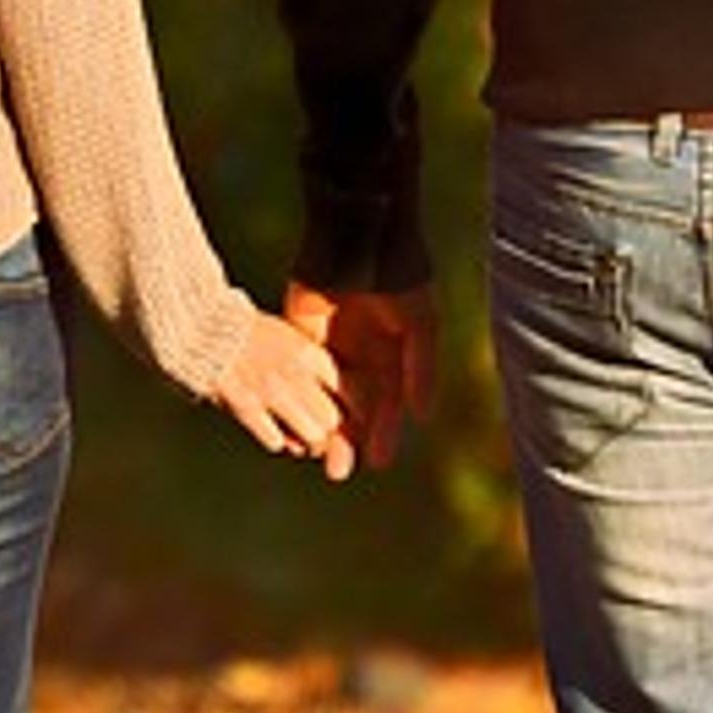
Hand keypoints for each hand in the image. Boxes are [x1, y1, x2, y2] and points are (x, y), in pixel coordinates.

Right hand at [217, 307, 349, 474]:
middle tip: (321, 436)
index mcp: (308, 352)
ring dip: (307, 442)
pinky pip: (275, 440)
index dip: (354, 410)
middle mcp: (295, 372)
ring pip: (312, 435)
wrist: (201, 328)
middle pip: (333, 418)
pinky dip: (276, 440)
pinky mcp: (246, 406)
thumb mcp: (288, 338)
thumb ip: (312, 367)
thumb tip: (330, 404)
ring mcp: (271, 391)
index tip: (348, 420)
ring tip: (299, 439)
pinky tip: (271, 431)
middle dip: (330, 432)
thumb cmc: (245, 335)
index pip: (348, 389)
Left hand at [283, 279, 440, 481]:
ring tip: (315, 458)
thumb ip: (420, 370)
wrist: (356, 239)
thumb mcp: (419, 324)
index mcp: (394, 357)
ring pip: (324, 401)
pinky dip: (296, 402)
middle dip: (349, 443)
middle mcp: (363, 359)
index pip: (388, 406)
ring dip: (320, 430)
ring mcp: (330, 350)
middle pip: (355, 412)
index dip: (385, 434)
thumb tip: (421, 416)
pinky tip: (291, 422)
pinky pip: (299, 379)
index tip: (379, 462)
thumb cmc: (397, 278)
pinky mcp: (301, 339)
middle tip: (340, 473)